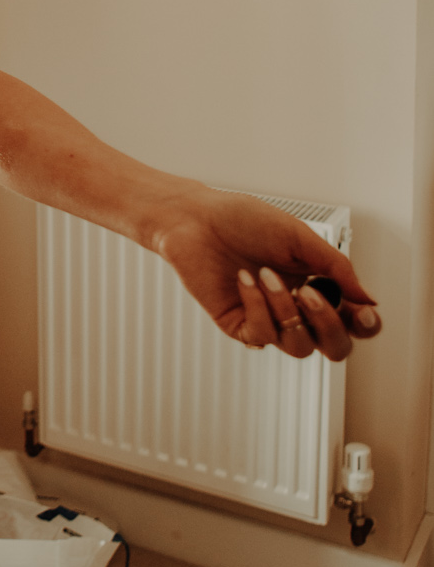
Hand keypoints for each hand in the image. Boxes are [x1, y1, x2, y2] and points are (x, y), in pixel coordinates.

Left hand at [153, 188, 379, 361]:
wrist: (197, 219)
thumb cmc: (244, 221)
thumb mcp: (299, 238)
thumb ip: (337, 268)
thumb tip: (369, 299)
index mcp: (317, 284)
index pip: (353, 320)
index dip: (366, 325)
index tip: (364, 313)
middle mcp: (296, 307)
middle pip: (335, 346)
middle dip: (329, 325)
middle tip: (311, 294)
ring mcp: (269, 319)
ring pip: (299, 346)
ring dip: (286, 309)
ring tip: (266, 275)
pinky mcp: (240, 326)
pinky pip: (262, 336)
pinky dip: (257, 306)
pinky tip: (245, 279)